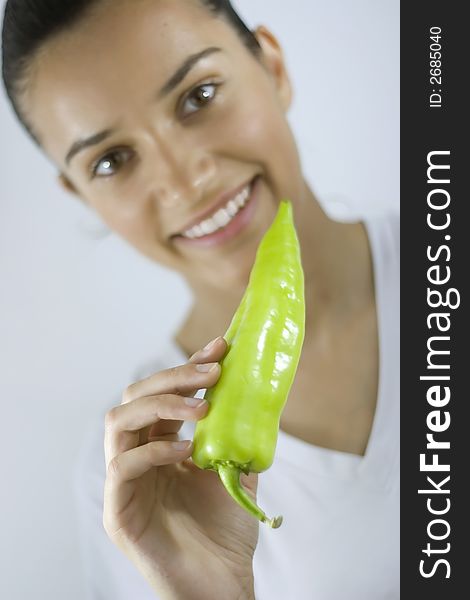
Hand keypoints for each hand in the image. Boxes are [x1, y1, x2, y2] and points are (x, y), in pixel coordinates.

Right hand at [103, 337, 256, 599]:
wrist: (220, 584)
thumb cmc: (224, 530)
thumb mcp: (234, 468)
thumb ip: (235, 433)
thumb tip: (253, 389)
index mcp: (162, 445)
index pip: (165, 394)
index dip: (189, 367)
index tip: (220, 347)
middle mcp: (138, 456)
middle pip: (136, 397)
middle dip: (173, 377)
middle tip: (211, 371)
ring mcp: (124, 481)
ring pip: (119, 421)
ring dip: (161, 405)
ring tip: (201, 407)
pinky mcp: (117, 510)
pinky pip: (122, 467)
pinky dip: (152, 451)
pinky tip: (185, 451)